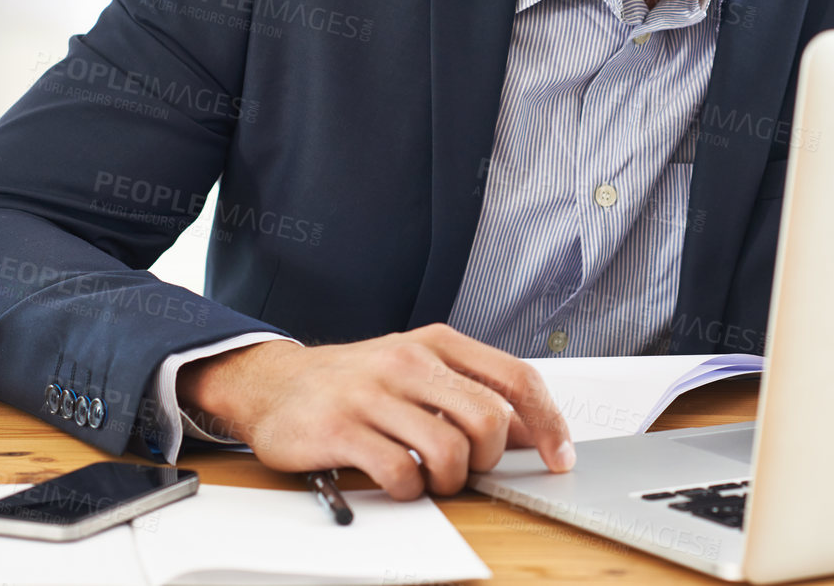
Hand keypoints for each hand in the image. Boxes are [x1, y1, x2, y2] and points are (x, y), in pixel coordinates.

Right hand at [176, 324, 574, 498]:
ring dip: (448, 480)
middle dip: (488, 459)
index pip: (516, 378)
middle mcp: (409, 360)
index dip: (548, 422)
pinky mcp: (340, 429)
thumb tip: (531, 430)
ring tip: (430, 478)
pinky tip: (397, 481)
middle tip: (467, 469)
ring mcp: (373, 392)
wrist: (274, 384)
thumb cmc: (357, 382)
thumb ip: (474, 395)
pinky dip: (409, 490)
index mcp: (437, 343)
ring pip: (448, 450)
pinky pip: (399, 472)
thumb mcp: (420, 373)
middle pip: (489, 419)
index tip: (560, 456)